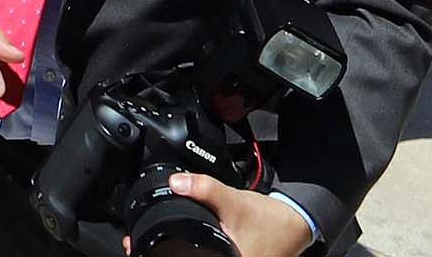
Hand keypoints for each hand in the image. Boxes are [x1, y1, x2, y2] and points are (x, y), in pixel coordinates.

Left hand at [136, 177, 312, 256]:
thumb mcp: (234, 202)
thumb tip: (176, 182)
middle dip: (162, 254)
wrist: (295, 224)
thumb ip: (205, 190)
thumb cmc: (270, 221)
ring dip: (172, 254)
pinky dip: (187, 252)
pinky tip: (173, 244)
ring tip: (148, 244)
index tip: (136, 249)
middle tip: (137, 246)